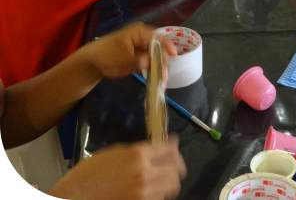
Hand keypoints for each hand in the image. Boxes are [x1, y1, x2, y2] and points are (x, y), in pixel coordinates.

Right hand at [50, 139, 185, 199]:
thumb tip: (153, 150)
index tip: (175, 146)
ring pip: (170, 188)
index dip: (174, 147)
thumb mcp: (111, 154)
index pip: (168, 149)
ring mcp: (144, 194)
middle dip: (177, 168)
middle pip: (175, 170)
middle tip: (175, 167)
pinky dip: (158, 196)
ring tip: (165, 181)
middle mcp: (145, 174)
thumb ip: (135, 152)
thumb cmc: (88, 175)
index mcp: (137, 155)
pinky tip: (152, 192)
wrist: (72, 199)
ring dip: (169, 183)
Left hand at [79, 23, 176, 79]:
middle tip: (166, 75)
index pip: (157, 38)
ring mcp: (141, 47)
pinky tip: (157, 78)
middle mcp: (143, 37)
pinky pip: (149, 61)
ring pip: (155, 56)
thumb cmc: (106, 55)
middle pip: (158, 47)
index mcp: (140, 32)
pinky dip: (153, 69)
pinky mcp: (138, 56)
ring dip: (159, 66)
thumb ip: (138, 60)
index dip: (167, 46)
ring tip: (163, 79)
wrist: (92, 62)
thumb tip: (151, 62)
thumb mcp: (123, 58)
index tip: (174, 56)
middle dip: (163, 61)